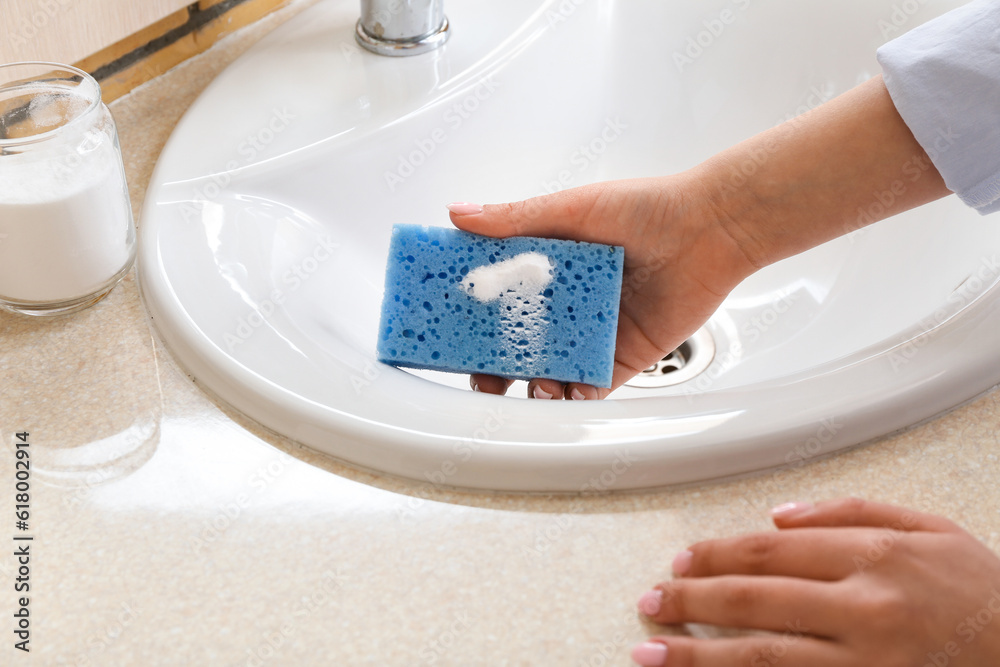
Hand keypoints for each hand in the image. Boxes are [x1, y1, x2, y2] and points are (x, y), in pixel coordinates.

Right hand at [448, 176, 756, 398]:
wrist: (710, 228)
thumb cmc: (645, 208)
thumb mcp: (572, 207)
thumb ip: (515, 219)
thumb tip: (459, 214)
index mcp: (551, 268)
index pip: (500, 299)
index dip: (474, 319)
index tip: (450, 333)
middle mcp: (568, 304)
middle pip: (520, 343)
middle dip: (496, 366)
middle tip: (481, 378)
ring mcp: (595, 333)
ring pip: (552, 369)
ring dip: (532, 385)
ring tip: (525, 389)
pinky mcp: (625, 356)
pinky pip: (593, 385)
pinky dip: (575, 397)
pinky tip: (561, 397)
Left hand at [631, 498, 999, 665]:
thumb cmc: (980, 593)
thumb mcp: (928, 529)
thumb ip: (850, 511)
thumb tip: (780, 514)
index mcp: (875, 556)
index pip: (768, 551)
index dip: (715, 554)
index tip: (681, 561)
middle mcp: (865, 609)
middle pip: (753, 601)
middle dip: (690, 601)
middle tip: (649, 602)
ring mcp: (865, 663)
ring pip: (763, 659)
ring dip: (698, 657)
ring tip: (650, 654)